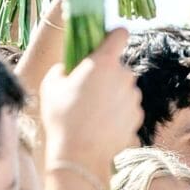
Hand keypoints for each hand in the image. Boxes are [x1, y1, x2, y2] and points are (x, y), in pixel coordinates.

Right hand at [37, 28, 142, 182]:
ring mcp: (134, 98)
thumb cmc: (62, 117)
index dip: (114, 35)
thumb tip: (70, 69)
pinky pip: (127, 108)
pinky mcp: (138, 118)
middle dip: (106, 74)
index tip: (106, 42)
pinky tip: (101, 125)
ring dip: (113, 94)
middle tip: (87, 88)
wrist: (80, 156)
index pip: (120, 34)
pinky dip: (118, 113)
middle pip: (118, 66)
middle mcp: (125, 76)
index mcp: (104, 62)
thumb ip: (65, 67)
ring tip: (92, 111)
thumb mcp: (51, 84)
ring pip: (124, 89)